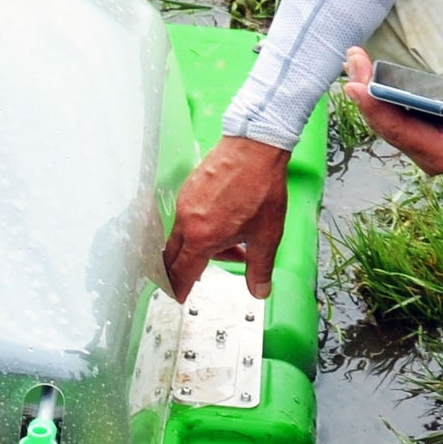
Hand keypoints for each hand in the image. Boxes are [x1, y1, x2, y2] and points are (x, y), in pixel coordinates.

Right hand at [164, 135, 289, 301]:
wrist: (255, 147)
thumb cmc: (261, 189)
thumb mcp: (267, 236)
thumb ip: (260, 268)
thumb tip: (259, 291)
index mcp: (202, 238)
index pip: (182, 272)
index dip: (179, 288)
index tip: (178, 296)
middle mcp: (187, 221)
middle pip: (176, 255)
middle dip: (188, 268)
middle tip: (200, 274)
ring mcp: (185, 202)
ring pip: (185, 235)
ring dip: (203, 246)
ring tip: (236, 242)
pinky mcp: (190, 188)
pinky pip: (188, 217)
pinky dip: (202, 227)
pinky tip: (226, 221)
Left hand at [343, 49, 442, 177]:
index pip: (400, 130)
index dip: (375, 108)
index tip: (355, 86)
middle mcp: (429, 155)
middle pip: (386, 125)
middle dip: (366, 94)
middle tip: (353, 61)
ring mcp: (425, 147)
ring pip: (387, 122)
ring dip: (370, 93)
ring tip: (356, 62)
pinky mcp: (424, 137)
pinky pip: (395, 118)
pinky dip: (381, 97)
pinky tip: (370, 75)